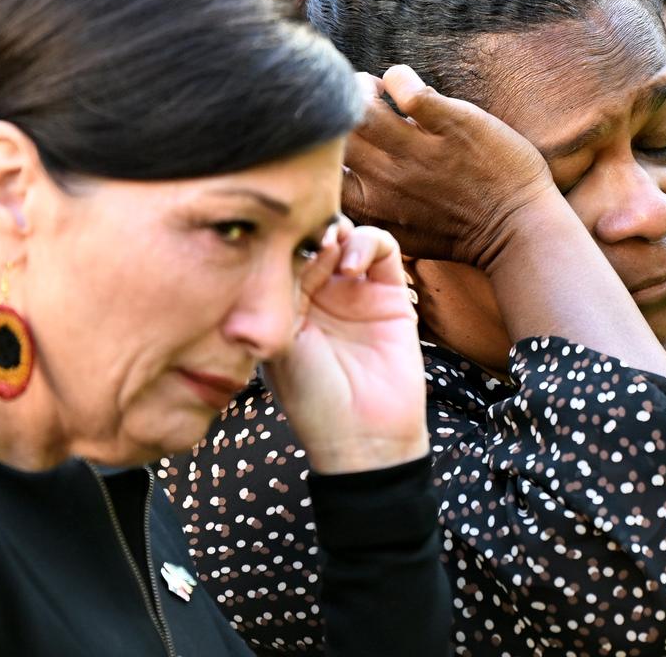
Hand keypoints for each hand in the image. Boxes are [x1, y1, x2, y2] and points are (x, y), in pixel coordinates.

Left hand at [263, 218, 428, 474]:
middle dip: (308, 229)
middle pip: (315, 236)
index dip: (280, 240)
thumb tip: (296, 241)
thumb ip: (286, 289)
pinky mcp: (391, 294)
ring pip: (348, 235)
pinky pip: (383, 249)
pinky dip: (366, 243)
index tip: (274, 242)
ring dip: (337, 233)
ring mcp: (356, 291)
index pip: (282, 252)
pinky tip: (350, 266)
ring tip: (329, 251)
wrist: (361, 436)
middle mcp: (321, 293)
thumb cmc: (311, 397)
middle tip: (304, 238)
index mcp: (286, 303)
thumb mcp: (280, 339)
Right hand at [342, 65, 556, 269]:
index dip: (319, 145)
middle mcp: (389, 180)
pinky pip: (406, 88)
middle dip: (333, 109)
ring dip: (359, 87)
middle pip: (335, 133)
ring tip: (371, 87)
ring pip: (363, 106)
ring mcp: (420, 153)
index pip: (321, 171)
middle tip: (351, 101)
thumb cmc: (458, 233)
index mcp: (372, 206)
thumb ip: (366, 209)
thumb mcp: (399, 232)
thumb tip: (339, 177)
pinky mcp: (453, 125)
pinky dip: (396, 77)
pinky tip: (401, 81)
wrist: (517, 229)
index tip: (333, 133)